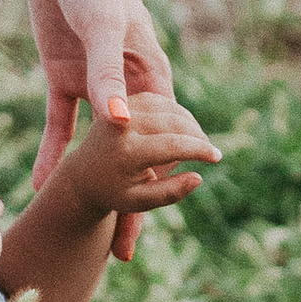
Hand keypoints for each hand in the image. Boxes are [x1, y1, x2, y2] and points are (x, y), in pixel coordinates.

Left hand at [23, 0, 169, 239]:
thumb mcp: (103, 28)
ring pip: (97, 150)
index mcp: (150, 77)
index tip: (158, 221)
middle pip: (134, 156)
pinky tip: (40, 185)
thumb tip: (117, 127)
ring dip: (94, 186)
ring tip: (89, 233)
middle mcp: (126, 88)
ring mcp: (94, 83)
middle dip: (133, 203)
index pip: (163, 141)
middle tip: (125, 254)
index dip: (162, 183)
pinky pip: (60, 126)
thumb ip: (108, 75)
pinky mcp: (63, 77)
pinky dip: (52, 154)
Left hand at [60, 89, 222, 235]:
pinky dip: (176, 113)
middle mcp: (121, 124)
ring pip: (169, 108)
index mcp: (125, 151)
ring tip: (198, 142)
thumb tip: (199, 177)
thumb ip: (170, 193)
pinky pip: (159, 101)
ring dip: (189, 123)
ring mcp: (121, 108)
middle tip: (210, 151)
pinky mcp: (123, 100)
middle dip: (197, 136)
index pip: (174, 145)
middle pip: (174, 122)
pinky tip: (183, 127)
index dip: (200, 150)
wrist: (83, 174)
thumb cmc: (114, 192)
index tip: (217, 158)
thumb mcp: (139, 202)